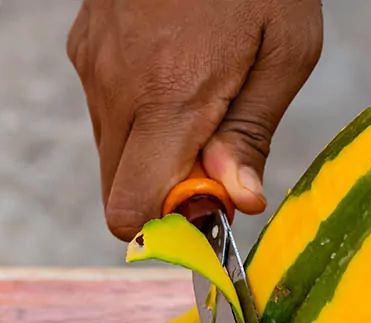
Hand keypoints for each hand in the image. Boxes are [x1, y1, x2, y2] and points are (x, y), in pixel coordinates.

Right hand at [67, 0, 322, 241]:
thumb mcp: (285, 49)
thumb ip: (253, 133)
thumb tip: (237, 202)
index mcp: (170, 96)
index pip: (132, 209)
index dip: (170, 224)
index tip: (209, 205)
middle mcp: (117, 90)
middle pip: (118, 193)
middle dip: (164, 194)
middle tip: (213, 157)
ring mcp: (93, 68)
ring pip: (112, 155)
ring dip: (153, 154)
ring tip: (199, 104)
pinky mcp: (84, 50)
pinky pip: (106, 114)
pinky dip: (139, 120)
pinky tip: (173, 77)